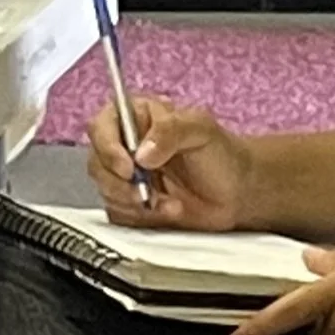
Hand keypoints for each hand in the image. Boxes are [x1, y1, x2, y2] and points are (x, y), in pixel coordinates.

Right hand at [91, 96, 249, 231]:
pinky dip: (142, 218)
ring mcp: (126, 177)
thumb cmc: (220, 153)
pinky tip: (168, 211)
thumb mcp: (200, 130)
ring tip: (170, 203)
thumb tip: (142, 153)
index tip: (128, 167)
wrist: (236, 192)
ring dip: (137, 204)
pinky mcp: (131, 204)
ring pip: (106, 192)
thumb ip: (170, 132)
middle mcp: (125, 145)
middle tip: (149, 193)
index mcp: (136, 117)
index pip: (101, 126)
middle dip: (122, 184)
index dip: (108, 148)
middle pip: (98, 163)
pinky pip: (119, 214)